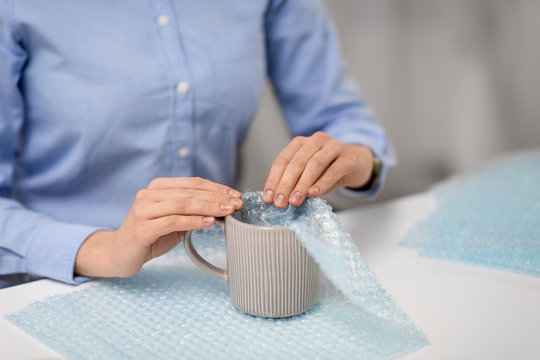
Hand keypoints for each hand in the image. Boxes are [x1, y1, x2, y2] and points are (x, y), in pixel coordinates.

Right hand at [74, 177, 242, 277]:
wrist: (118, 254)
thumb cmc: (149, 236)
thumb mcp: (174, 220)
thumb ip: (192, 212)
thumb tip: (223, 208)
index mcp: (159, 187)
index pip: (193, 183)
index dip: (217, 188)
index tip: (235, 195)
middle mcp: (149, 194)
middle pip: (190, 191)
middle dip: (217, 197)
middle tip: (237, 203)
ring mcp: (143, 210)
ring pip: (183, 203)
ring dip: (209, 207)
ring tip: (228, 211)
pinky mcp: (142, 228)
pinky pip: (172, 221)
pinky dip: (193, 221)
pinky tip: (208, 223)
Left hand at [263, 132, 372, 207]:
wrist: (356, 164)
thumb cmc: (328, 170)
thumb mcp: (308, 176)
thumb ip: (295, 183)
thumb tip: (279, 199)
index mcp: (300, 143)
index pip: (282, 161)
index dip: (274, 180)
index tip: (268, 198)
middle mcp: (315, 141)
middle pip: (296, 162)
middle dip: (286, 184)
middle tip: (280, 202)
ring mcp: (333, 146)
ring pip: (314, 164)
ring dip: (302, 184)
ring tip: (295, 201)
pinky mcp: (348, 157)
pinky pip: (334, 170)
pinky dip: (322, 183)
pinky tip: (314, 193)